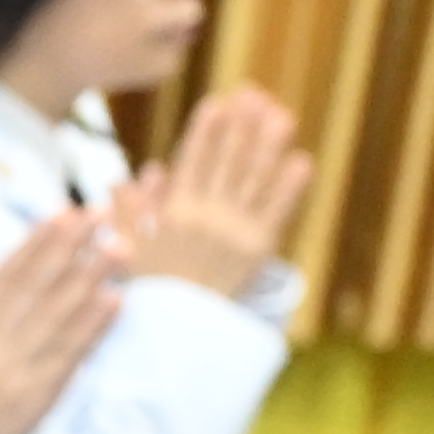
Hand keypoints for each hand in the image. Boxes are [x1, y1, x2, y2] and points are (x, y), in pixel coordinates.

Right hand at [0, 206, 123, 433]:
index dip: (36, 244)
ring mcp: (19, 375)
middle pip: (41, 288)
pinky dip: (94, 330)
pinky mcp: (37, 402)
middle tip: (101, 216)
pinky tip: (114, 302)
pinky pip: (70, 359)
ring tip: (119, 248)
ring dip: (93, 280)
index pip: (6, 278)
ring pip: (61, 318)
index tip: (62, 215)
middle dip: (73, 249)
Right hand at [109, 86, 309, 299]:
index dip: (207, 131)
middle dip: (241, 125)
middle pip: (228, 161)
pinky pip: (277, 212)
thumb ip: (136, 210)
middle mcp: (206, 217)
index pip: (192, 162)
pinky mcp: (258, 250)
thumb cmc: (151, 295)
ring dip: (269, 144)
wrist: (178, 339)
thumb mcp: (132, 250)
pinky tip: (301, 161)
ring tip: (282, 115)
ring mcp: (234, 232)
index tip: (217, 102)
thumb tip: (144, 171)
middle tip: (255, 93)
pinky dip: (290, 188)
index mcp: (174, 214)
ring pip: (255, 178)